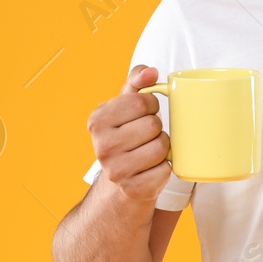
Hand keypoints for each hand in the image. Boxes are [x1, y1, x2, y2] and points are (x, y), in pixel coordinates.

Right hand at [86, 65, 172, 203]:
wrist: (122, 178)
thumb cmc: (128, 133)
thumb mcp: (126, 104)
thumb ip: (137, 80)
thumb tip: (151, 71)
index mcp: (97, 120)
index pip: (142, 101)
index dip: (151, 105)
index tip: (144, 113)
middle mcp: (102, 146)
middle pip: (153, 124)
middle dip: (157, 127)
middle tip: (146, 135)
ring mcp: (115, 171)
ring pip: (161, 147)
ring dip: (163, 147)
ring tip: (150, 150)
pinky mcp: (133, 189)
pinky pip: (165, 170)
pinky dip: (165, 167)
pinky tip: (151, 168)